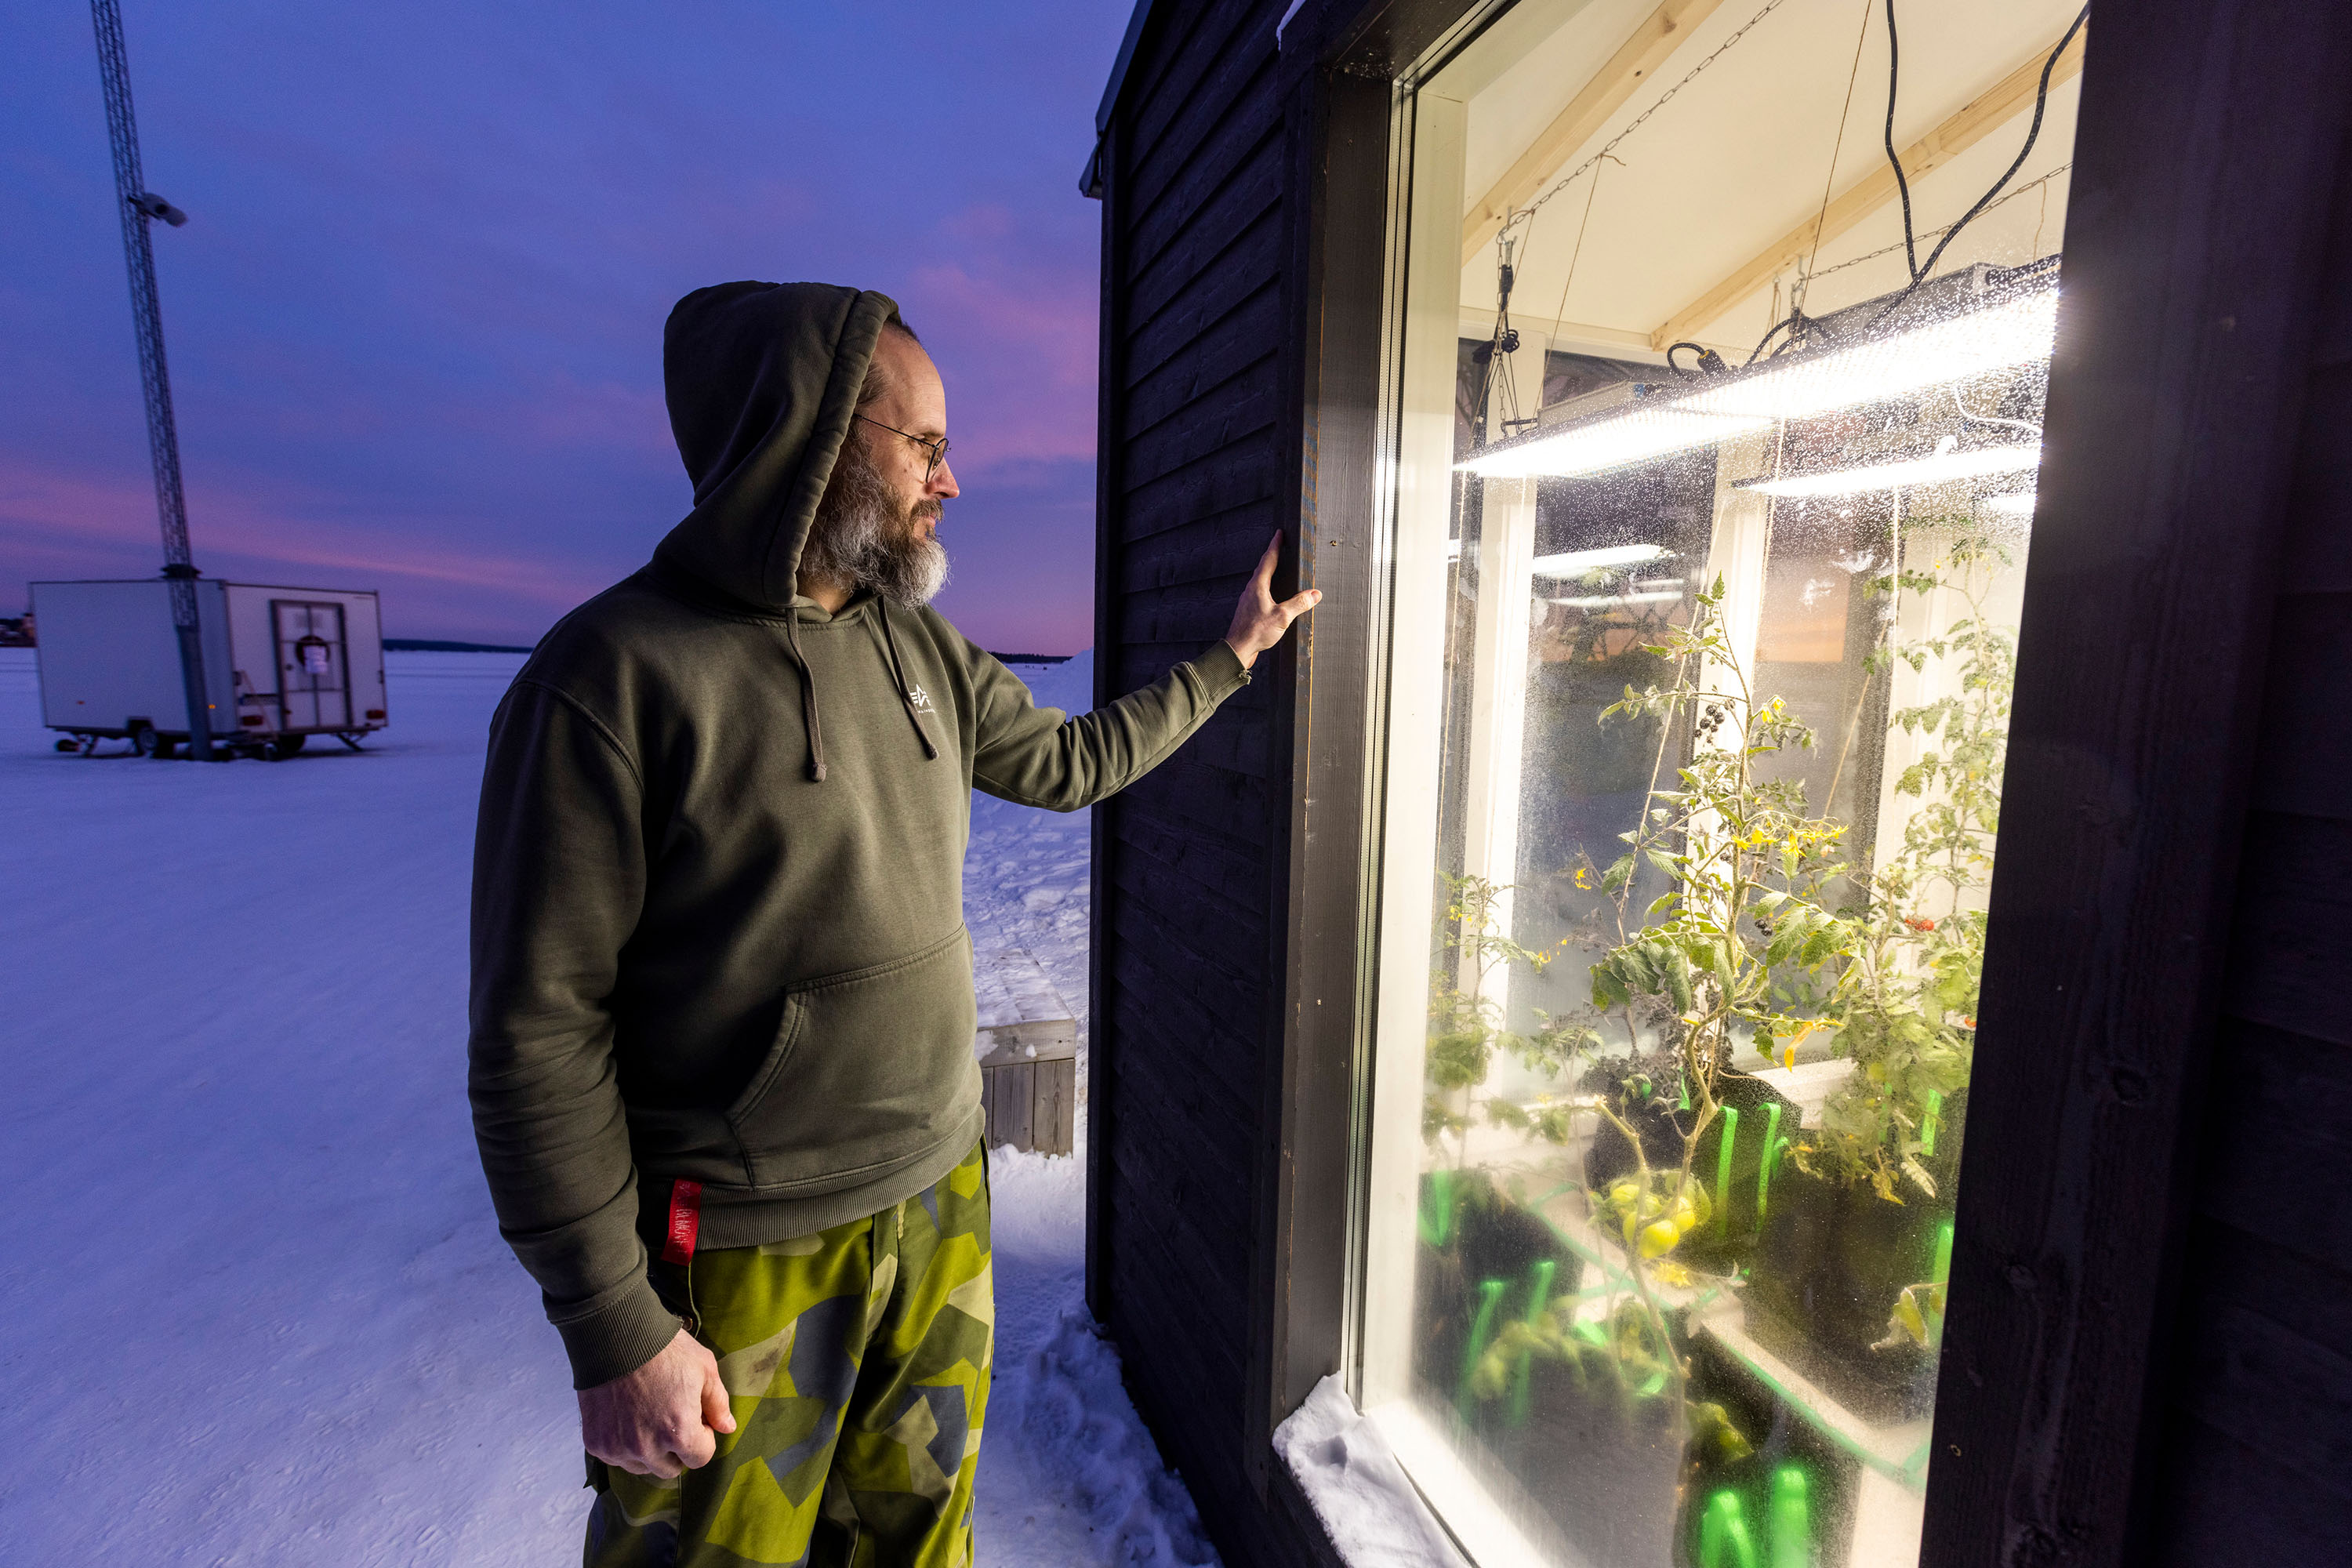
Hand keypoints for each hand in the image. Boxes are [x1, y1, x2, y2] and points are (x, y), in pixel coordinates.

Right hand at [577, 1327, 736, 1478]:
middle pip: (670, 1468)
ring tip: (648, 1417)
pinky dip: (623, 1444)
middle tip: (671, 1418)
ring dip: (649, 1451)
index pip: (700, 1459)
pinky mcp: (596, 1443)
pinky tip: (626, 1416)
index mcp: (680, 1433)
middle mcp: (647, 1448)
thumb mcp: (704, 1369)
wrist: (614, 1336)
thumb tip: (727, 1428)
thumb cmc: (664, 1350)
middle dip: (676, 1448)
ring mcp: (618, 1448)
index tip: (695, 1418)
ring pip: (642, 1466)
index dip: (702, 1437)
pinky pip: (616, 1457)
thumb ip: (718, 1403)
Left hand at [1224, 534, 1321, 670]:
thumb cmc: (1256, 632)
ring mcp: (1248, 600)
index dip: (1275, 545)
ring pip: (1259, 580)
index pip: (1268, 559)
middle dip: (1271, 555)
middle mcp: (1251, 590)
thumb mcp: (1282, 617)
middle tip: (1278, 545)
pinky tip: (1271, 594)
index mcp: (1258, 586)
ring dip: (1267, 570)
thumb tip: (1315, 594)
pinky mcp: (1248, 611)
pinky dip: (1266, 585)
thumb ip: (1299, 604)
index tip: (1279, 533)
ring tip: (1275, 566)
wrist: (1237, 649)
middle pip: (1262, 567)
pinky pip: (1259, 592)